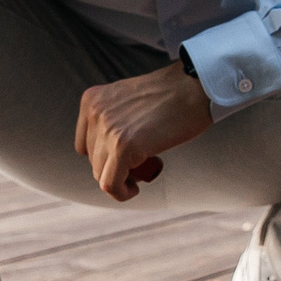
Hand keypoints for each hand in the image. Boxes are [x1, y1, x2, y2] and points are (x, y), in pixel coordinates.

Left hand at [74, 62, 214, 200]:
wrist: (196, 87)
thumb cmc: (172, 95)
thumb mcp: (128, 101)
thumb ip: (112, 121)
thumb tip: (108, 155)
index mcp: (92, 99)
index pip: (85, 143)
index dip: (105, 156)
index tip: (125, 158)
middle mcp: (95, 112)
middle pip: (93, 160)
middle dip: (115, 167)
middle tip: (141, 164)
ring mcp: (107, 129)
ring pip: (101, 174)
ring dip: (121, 179)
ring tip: (143, 170)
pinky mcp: (123, 146)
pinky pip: (110, 184)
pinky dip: (121, 193)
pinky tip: (134, 189)